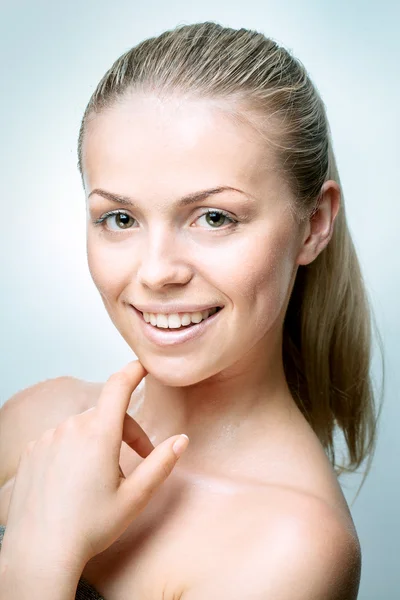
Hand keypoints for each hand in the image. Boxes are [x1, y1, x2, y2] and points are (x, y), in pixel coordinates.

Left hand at [3, 360, 188, 571]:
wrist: (39, 552)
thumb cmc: (88, 527)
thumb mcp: (134, 498)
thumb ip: (160, 464)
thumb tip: (181, 440)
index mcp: (99, 434)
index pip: (119, 386)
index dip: (134, 371)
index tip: (144, 366)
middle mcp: (71, 428)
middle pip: (106, 414)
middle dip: (125, 431)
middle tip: (135, 462)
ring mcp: (48, 438)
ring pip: (83, 427)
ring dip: (98, 441)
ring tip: (101, 478)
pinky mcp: (33, 450)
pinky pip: (61, 438)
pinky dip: (73, 449)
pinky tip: (74, 480)